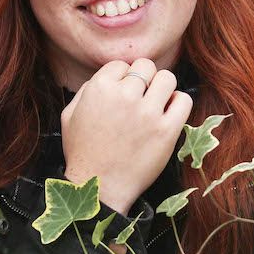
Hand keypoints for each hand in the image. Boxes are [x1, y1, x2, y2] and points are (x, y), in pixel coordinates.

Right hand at [61, 59, 192, 214]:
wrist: (99, 188)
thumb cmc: (83, 153)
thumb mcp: (70, 115)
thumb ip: (87, 90)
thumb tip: (109, 76)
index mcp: (99, 88)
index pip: (122, 65)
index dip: (123, 78)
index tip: (124, 94)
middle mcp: (124, 96)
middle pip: (146, 67)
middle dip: (144, 79)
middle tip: (141, 98)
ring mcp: (147, 113)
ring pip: (167, 78)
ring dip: (162, 88)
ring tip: (156, 105)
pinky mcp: (166, 130)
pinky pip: (184, 100)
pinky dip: (178, 103)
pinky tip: (169, 114)